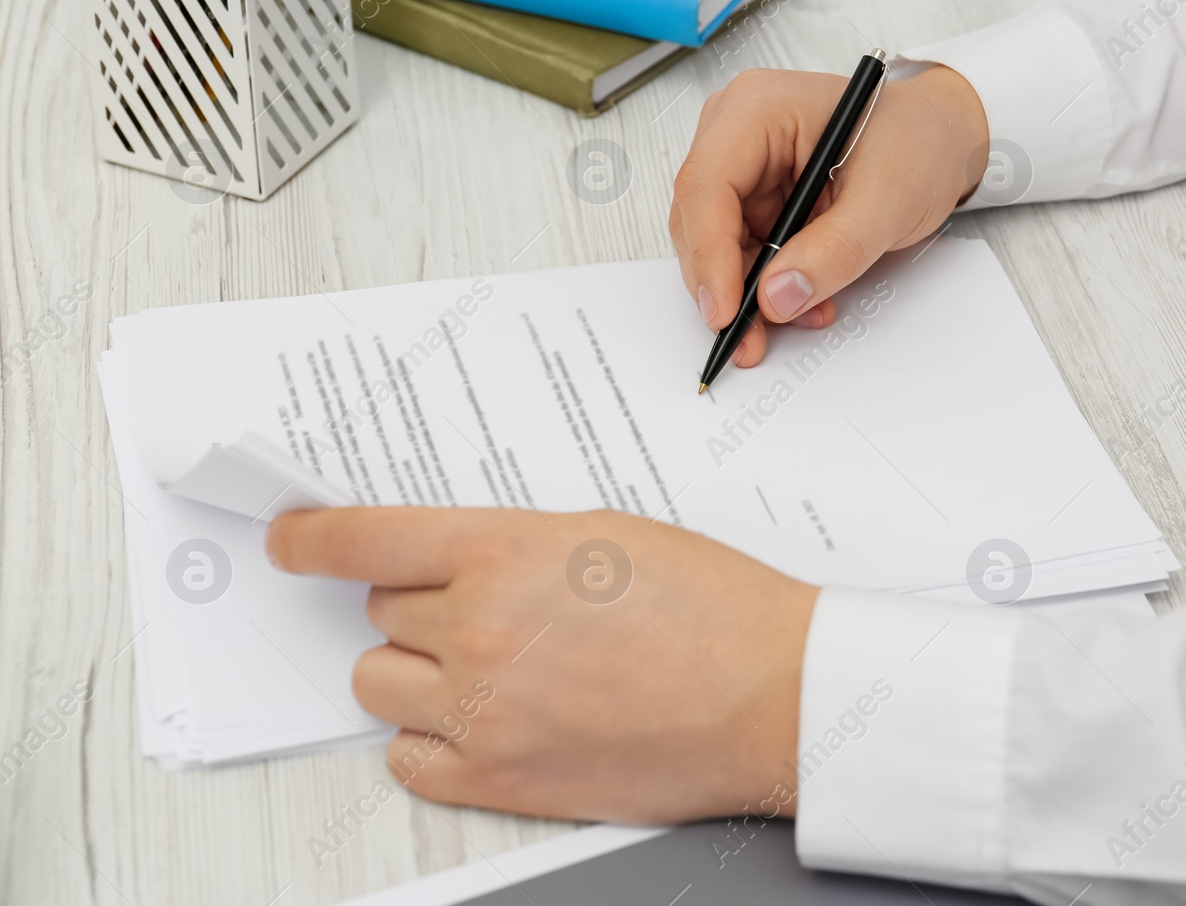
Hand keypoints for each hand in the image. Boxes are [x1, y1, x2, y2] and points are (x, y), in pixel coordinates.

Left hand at [266, 507, 818, 823]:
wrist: (770, 693)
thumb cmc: (712, 608)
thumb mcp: (607, 533)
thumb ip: (514, 544)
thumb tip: (453, 563)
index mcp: (505, 549)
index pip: (363, 538)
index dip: (311, 539)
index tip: (289, 541)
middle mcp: (478, 626)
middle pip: (382, 611)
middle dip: (426, 605)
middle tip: (491, 611)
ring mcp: (481, 708)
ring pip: (380, 681)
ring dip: (418, 670)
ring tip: (487, 669)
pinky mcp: (497, 777)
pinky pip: (407, 756)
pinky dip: (430, 738)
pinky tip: (483, 722)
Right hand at [670, 63, 988, 367]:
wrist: (940, 141)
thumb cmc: (918, 143)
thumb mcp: (887, 201)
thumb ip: (833, 251)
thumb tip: (776, 297)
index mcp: (758, 108)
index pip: (706, 186)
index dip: (708, 255)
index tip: (725, 311)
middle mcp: (736, 131)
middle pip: (699, 219)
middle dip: (723, 285)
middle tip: (747, 340)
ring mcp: (742, 165)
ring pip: (714, 243)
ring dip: (747, 291)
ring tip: (794, 318)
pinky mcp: (754, 196)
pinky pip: (741, 251)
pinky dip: (766, 284)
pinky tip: (802, 300)